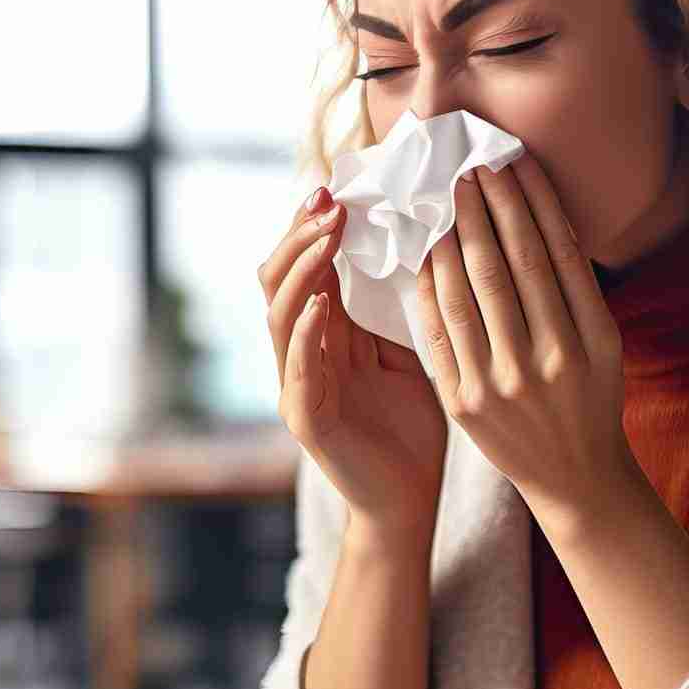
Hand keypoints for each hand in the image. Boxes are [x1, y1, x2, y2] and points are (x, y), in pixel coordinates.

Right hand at [260, 185, 448, 528]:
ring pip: (279, 315)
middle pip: (278, 281)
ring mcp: (297, 386)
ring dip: (302, 270)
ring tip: (328, 235)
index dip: (312, 227)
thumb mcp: (406, 352)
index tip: (336, 187)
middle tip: (328, 200)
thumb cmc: (410, 428)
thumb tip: (408, 241)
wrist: (410, 501)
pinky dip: (306, 331)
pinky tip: (323, 302)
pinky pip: (298, 367)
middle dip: (300, 237)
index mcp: (324, 335)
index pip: (304, 267)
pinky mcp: (306, 419)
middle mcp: (300, 354)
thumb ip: (393, 308)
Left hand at [414, 158, 641, 535]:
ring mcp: (499, 384)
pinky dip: (430, 288)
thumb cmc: (591, 397)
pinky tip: (426, 253)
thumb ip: (577, 287)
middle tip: (470, 166)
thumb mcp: (605, 343)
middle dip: (486, 208)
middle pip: (507, 265)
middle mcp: (545, 360)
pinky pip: (439, 332)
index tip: (512, 163)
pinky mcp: (463, 403)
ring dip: (453, 237)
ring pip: (467, 293)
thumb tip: (542, 215)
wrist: (575, 479)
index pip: (551, 254)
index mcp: (588, 339)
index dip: (529, 203)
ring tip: (447, 199)